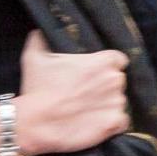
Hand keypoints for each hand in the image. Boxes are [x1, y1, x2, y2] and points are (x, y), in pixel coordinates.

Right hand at [13, 30, 131, 155]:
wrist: (34, 123)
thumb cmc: (37, 89)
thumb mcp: (35, 58)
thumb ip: (41, 40)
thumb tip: (38, 31)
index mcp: (104, 61)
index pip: (118, 60)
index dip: (106, 69)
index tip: (93, 77)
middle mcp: (115, 79)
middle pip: (117, 81)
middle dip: (105, 88)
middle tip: (86, 96)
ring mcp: (116, 101)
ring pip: (118, 102)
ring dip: (107, 106)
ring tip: (87, 112)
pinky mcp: (113, 122)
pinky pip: (122, 122)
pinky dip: (113, 124)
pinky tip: (97, 124)